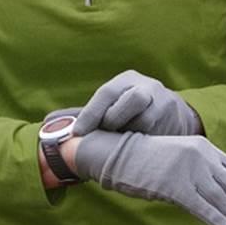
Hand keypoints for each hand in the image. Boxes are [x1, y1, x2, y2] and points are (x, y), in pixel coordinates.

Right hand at [69, 130, 225, 224]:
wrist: (118, 153)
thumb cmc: (148, 158)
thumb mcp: (180, 156)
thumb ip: (202, 167)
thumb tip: (224, 194)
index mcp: (204, 146)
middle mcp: (200, 155)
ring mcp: (187, 169)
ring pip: (221, 198)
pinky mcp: (173, 185)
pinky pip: (202, 206)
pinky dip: (218, 220)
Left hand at [72, 69, 201, 135]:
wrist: (174, 112)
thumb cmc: (130, 108)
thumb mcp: (111, 103)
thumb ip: (84, 113)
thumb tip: (49, 121)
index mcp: (127, 79)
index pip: (107, 92)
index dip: (91, 113)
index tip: (78, 132)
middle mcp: (148, 86)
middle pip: (134, 99)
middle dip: (115, 119)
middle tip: (107, 132)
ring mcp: (165, 103)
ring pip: (146, 120)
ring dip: (129, 133)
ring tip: (122, 140)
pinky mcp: (176, 121)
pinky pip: (156, 135)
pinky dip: (143, 142)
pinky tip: (137, 145)